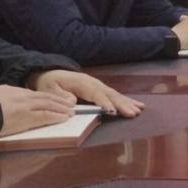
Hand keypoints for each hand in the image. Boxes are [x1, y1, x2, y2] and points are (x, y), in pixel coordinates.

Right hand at [0, 84, 73, 136]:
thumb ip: (0, 95)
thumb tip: (1, 96)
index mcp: (11, 91)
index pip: (33, 94)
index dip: (45, 97)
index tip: (54, 100)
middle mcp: (21, 96)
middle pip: (44, 97)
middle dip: (58, 101)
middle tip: (69, 104)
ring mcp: (24, 106)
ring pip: (48, 105)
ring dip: (61, 108)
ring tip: (70, 112)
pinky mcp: (25, 118)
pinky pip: (45, 116)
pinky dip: (56, 116)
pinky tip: (64, 118)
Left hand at [27, 70, 143, 117]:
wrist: (50, 74)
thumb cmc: (49, 84)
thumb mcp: (48, 90)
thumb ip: (60, 96)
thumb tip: (73, 102)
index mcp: (81, 83)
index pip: (95, 94)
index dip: (104, 102)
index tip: (112, 112)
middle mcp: (93, 83)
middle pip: (110, 94)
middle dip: (122, 104)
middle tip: (133, 113)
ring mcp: (98, 85)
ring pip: (115, 94)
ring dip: (127, 102)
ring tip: (139, 110)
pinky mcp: (99, 90)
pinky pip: (114, 95)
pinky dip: (125, 101)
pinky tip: (136, 105)